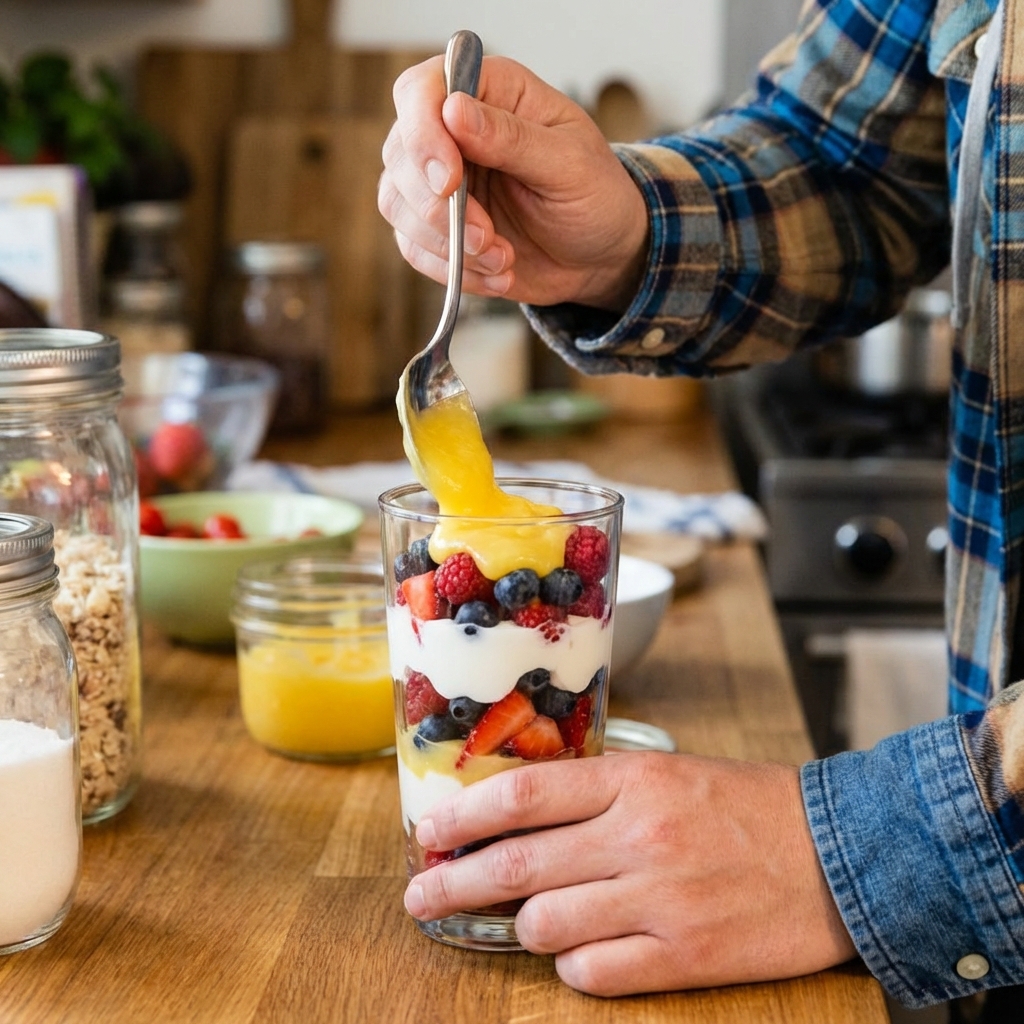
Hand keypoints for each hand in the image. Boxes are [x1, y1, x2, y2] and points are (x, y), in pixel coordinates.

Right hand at [379, 54, 649, 310]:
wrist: (600, 256)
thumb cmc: (595, 196)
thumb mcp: (570, 164)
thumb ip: (512, 138)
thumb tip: (454, 111)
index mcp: (490, 93)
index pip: (421, 92)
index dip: (423, 134)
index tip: (450, 182)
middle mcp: (453, 131)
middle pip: (399, 153)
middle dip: (439, 208)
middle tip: (487, 237)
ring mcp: (438, 181)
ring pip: (397, 204)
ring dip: (447, 244)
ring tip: (501, 258)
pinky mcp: (436, 227)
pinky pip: (414, 248)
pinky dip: (454, 270)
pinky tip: (497, 273)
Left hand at [405, 752, 855, 996]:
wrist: (839, 852)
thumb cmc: (745, 806)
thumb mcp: (669, 772)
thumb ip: (597, 790)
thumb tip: (519, 813)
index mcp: (634, 780)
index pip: (524, 794)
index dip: (464, 814)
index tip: (430, 831)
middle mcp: (638, 836)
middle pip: (518, 863)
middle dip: (455, 882)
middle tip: (419, 896)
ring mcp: (660, 899)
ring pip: (546, 922)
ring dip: (524, 925)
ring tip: (526, 920)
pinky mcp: (685, 956)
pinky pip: (593, 973)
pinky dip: (573, 966)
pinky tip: (580, 953)